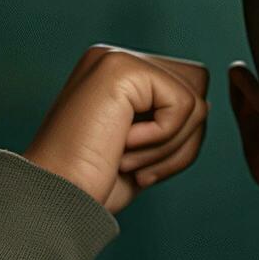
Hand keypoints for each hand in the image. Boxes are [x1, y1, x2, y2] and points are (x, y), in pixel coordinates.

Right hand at [23, 44, 209, 214]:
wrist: (52, 200)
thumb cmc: (92, 185)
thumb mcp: (143, 152)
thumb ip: (170, 123)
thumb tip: (205, 104)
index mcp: (118, 77)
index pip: (188, 91)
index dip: (180, 139)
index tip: (142, 170)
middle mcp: (116, 60)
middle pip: (198, 87)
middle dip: (184, 140)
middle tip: (141, 169)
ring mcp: (116, 59)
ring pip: (196, 98)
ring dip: (171, 148)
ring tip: (129, 163)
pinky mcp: (120, 68)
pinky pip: (184, 104)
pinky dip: (162, 140)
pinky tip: (122, 149)